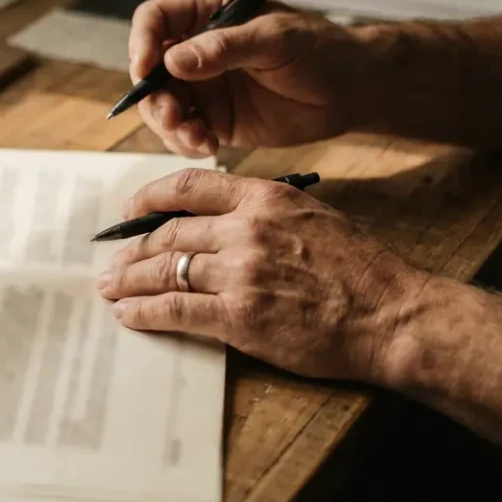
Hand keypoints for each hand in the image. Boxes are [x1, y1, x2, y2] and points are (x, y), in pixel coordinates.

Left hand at [96, 168, 426, 381]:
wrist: (390, 315)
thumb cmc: (359, 271)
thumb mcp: (311, 217)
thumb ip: (264, 212)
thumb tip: (221, 219)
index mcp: (264, 198)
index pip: (189, 186)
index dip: (150, 198)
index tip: (130, 212)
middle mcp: (246, 229)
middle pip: (169, 233)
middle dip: (132, 250)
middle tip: (113, 262)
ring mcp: (240, 272)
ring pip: (165, 270)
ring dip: (129, 281)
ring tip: (111, 288)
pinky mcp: (238, 315)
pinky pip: (175, 310)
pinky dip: (144, 312)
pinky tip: (129, 315)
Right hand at [129, 0, 366, 156]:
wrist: (350, 90)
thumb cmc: (319, 50)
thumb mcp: (275, 40)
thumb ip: (225, 48)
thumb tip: (172, 61)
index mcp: (206, 14)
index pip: (154, 20)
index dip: (141, 43)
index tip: (145, 70)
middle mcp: (195, 50)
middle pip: (148, 71)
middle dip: (154, 98)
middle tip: (174, 117)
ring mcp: (202, 86)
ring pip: (160, 106)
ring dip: (169, 126)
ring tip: (197, 137)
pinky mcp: (213, 119)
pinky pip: (183, 133)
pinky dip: (186, 143)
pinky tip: (208, 146)